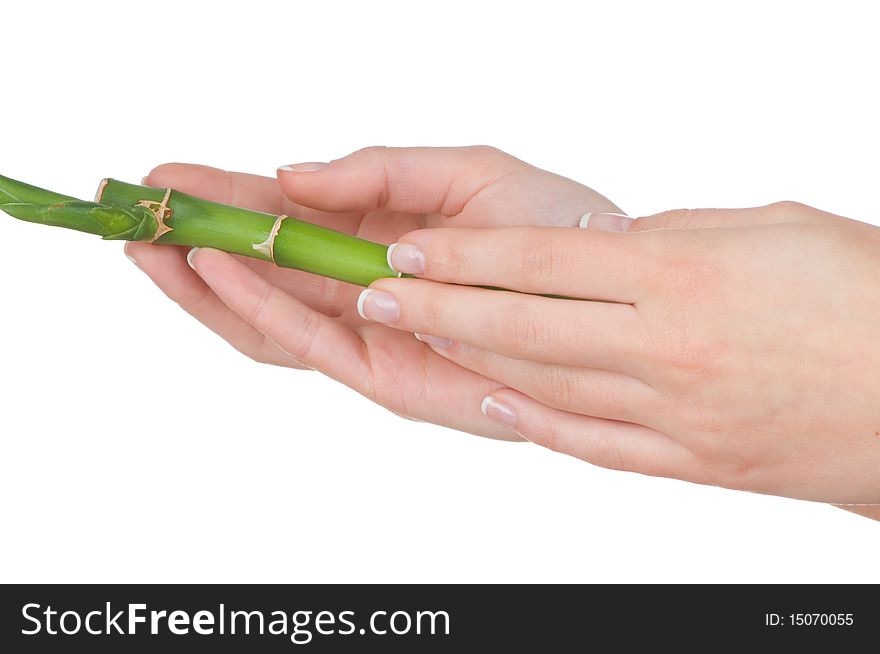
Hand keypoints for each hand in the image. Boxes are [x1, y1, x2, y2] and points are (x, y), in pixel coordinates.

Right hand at [125, 146, 619, 439]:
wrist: (609, 291)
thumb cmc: (548, 227)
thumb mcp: (462, 172)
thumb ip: (376, 171)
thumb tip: (289, 173)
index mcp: (375, 236)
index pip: (281, 223)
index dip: (221, 200)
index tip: (166, 177)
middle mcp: (360, 291)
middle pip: (259, 275)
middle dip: (192, 243)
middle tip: (133, 209)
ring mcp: (369, 337)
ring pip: (267, 317)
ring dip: (204, 282)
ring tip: (151, 243)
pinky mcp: (387, 377)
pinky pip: (308, 344)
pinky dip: (258, 310)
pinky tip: (217, 272)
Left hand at [359, 202, 879, 503]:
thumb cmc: (867, 292)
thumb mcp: (771, 227)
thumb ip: (675, 237)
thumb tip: (605, 243)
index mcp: (683, 274)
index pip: (540, 261)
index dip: (463, 257)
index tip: (409, 251)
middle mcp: (665, 347)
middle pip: (521, 326)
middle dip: (437, 309)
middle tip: (374, 295)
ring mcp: (675, 413)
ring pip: (545, 386)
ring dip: (472, 364)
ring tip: (420, 343)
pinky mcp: (694, 462)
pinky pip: (596, 445)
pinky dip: (539, 427)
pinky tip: (498, 409)